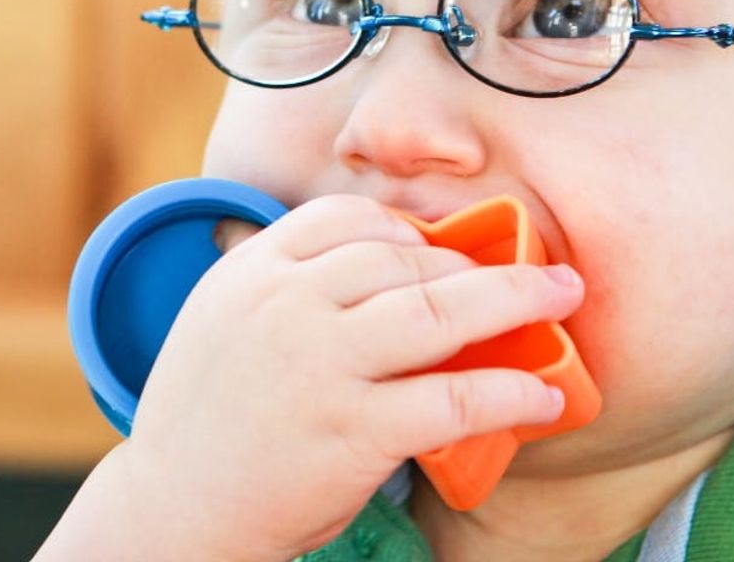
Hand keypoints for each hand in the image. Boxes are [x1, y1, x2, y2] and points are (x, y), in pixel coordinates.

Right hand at [111, 194, 584, 561]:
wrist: (170, 514)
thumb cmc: (210, 415)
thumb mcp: (227, 318)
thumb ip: (294, 279)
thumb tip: (392, 255)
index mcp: (256, 270)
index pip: (346, 218)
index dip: (407, 229)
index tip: (440, 248)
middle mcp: (289, 305)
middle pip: (405, 260)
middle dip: (475, 264)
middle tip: (530, 274)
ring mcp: (322, 366)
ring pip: (438, 312)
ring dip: (515, 300)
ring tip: (563, 297)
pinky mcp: (353, 432)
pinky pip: (450, 399)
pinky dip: (505, 392)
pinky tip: (541, 394)